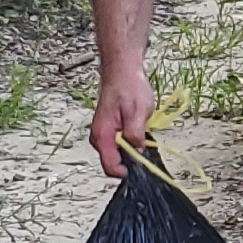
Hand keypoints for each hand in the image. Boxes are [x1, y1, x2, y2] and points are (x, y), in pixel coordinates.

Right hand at [87, 63, 157, 178]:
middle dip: (131, 158)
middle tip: (144, 141)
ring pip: (118, 154)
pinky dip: (130, 141)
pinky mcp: (109, 131)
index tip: (141, 163)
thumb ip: (135, 134)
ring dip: (132, 148)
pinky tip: (137, 127)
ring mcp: (103, 135)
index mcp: (103, 135)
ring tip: (140, 128)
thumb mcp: (138, 111)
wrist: (122, 71)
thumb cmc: (129, 87)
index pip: (110, 167)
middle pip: (114, 163)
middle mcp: (99, 138)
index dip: (127, 171)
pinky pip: (119, 145)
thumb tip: (138, 152)